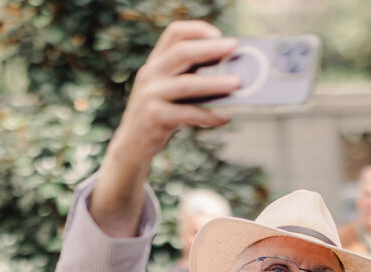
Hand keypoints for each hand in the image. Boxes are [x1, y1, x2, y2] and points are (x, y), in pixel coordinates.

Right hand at [92, 21, 239, 235]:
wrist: (133, 144)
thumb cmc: (161, 114)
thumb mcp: (170, 90)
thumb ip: (190, 78)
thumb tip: (230, 74)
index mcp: (156, 62)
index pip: (174, 33)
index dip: (196, 29)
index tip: (219, 34)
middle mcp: (150, 73)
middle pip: (182, 52)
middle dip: (210, 48)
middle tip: (234, 48)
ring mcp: (151, 94)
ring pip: (187, 84)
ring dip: (215, 82)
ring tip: (237, 83)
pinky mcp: (154, 116)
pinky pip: (188, 113)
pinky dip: (208, 116)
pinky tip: (224, 118)